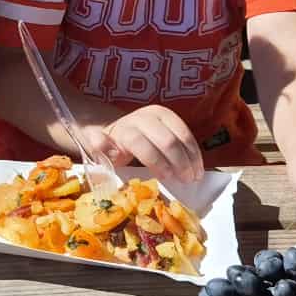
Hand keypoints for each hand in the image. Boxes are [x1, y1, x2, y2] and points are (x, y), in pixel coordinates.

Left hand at [87, 105, 202, 188]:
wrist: (116, 129)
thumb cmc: (110, 146)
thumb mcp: (98, 150)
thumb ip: (100, 148)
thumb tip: (103, 145)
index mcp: (125, 129)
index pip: (141, 142)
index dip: (156, 161)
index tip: (166, 178)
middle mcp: (143, 117)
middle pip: (166, 139)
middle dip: (178, 162)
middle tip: (186, 181)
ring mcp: (159, 115)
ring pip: (181, 135)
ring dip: (190, 158)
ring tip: (195, 177)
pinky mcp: (171, 117)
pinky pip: (187, 133)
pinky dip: (194, 152)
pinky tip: (197, 167)